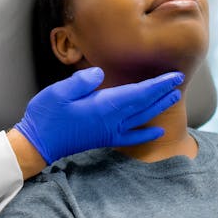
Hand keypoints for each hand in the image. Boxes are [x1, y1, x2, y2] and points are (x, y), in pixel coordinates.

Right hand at [13, 68, 182, 163]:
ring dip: (159, 107)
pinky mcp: (104, 138)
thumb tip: (101, 75)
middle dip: (163, 92)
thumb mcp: (59, 91)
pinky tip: (157, 131)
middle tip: (179, 81)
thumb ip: (82, 81)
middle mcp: (112, 120)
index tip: (173, 76)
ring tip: (173, 97)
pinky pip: (132, 136)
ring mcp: (109, 131)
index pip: (138, 93)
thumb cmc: (47, 115)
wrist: (39, 143)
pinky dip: (146, 133)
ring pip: (142, 118)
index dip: (158, 84)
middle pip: (144, 105)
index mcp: (103, 106)